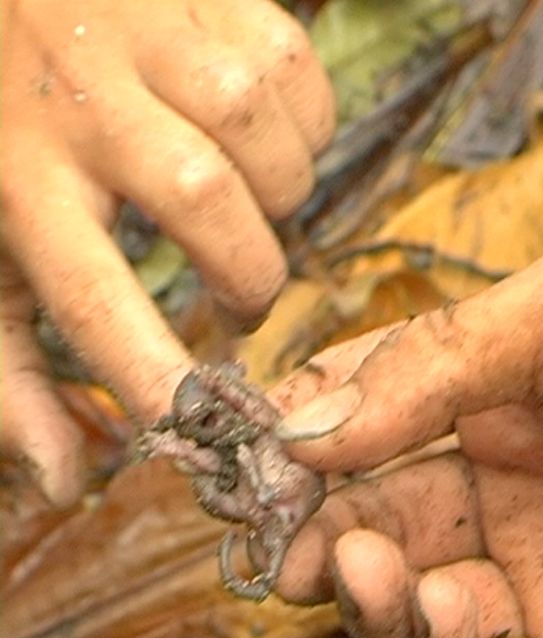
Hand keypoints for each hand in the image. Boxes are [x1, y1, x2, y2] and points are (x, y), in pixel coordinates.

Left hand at [0, 0, 333, 503]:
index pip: (97, 299)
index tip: (210, 428)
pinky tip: (260, 139)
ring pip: (269, 147)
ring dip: (281, 199)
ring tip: (246, 204)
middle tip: (239, 293)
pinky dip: (306, 131)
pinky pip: (303, 86)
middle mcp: (84, 99)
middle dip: (250, 274)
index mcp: (17, 177)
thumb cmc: (1, 138)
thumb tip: (65, 482)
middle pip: (206, 206)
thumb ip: (12, 373)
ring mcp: (154, 33)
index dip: (160, 373)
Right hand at [268, 247, 542, 637]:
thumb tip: (301, 425)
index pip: (377, 431)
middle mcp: (523, 502)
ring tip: (355, 565)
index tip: (255, 457)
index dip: (311, 445)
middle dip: (323, 531)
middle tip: (283, 537)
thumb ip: (428, 367)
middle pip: (384, 526)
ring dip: (369, 595)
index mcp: (509, 411)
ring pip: (421, 613)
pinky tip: (430, 608)